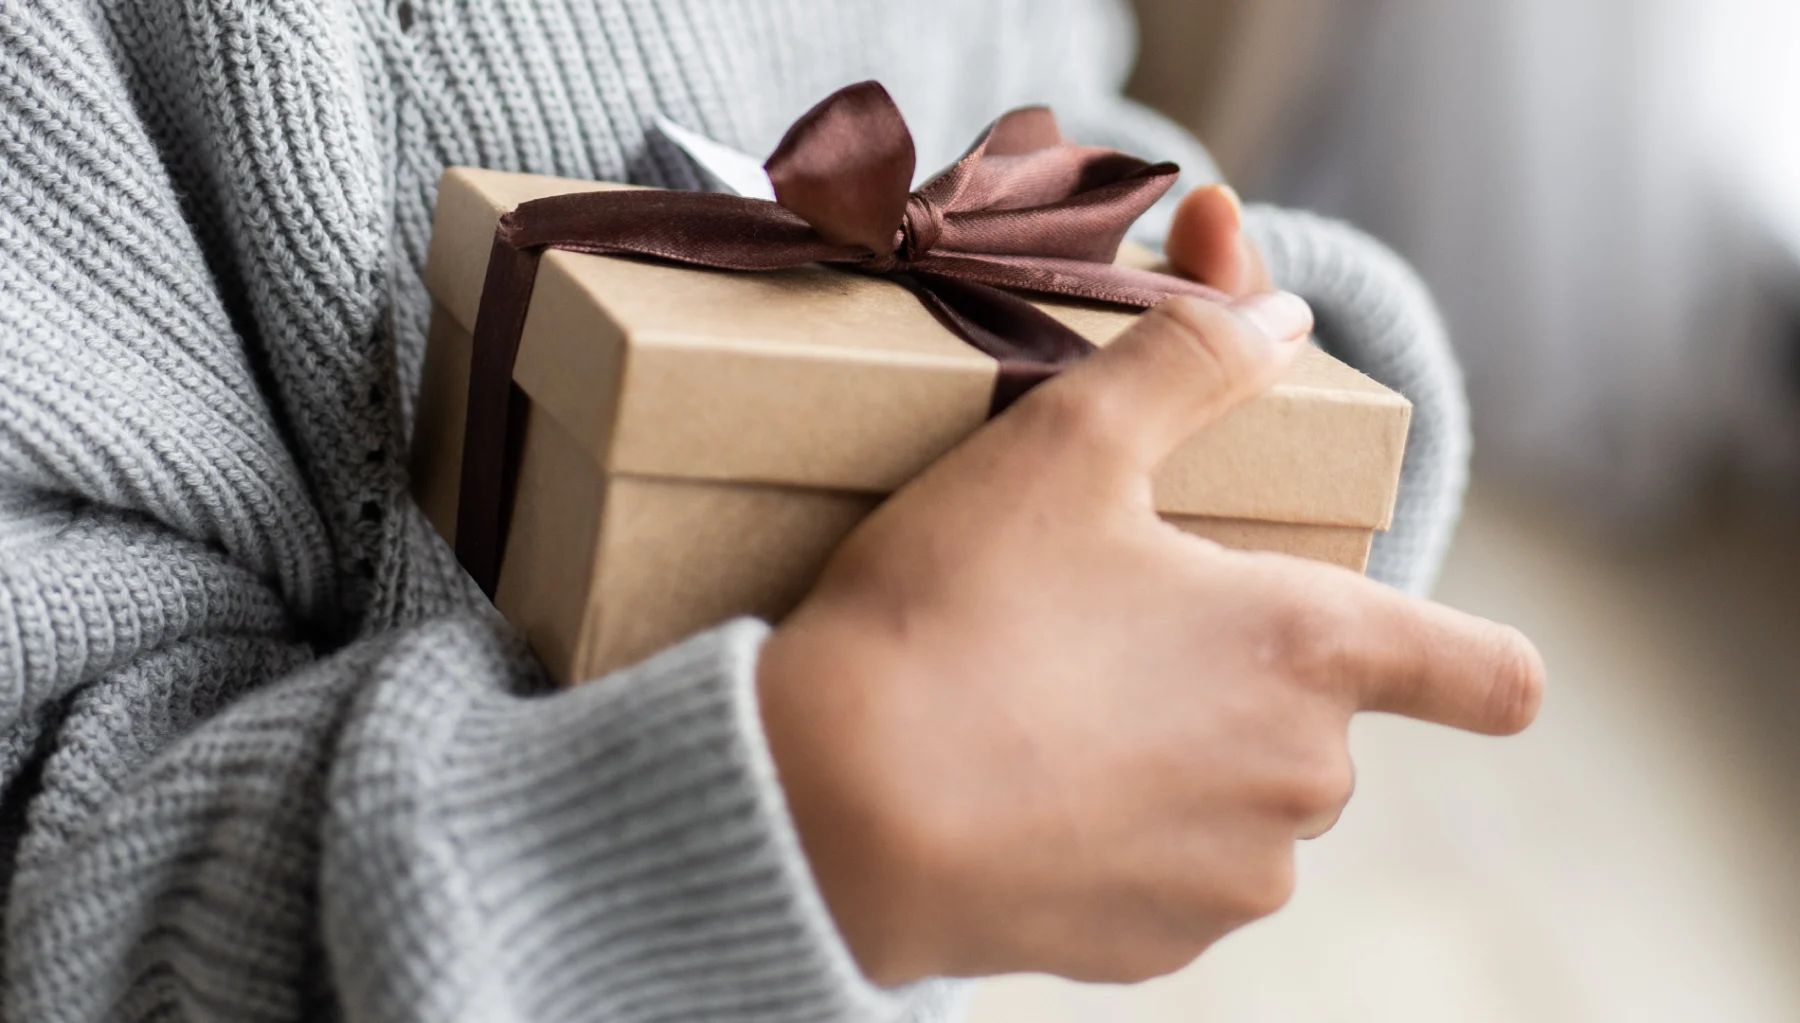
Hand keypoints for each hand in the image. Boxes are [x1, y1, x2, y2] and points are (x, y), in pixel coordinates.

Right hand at [756, 184, 1544, 985]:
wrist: (832, 811)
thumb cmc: (954, 616)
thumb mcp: (1064, 442)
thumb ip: (1190, 358)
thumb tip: (1281, 314)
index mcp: (1308, 649)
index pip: (1490, 677)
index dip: (1474, 664)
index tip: (1430, 657)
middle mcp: (1301, 781)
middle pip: (1321, 723)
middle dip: (1240, 679)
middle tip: (1110, 635)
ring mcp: (1229, 880)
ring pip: (1241, 804)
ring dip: (1181, 763)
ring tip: (1050, 716)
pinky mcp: (1152, 950)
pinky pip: (1167, 880)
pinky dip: (1117, 839)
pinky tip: (1023, 795)